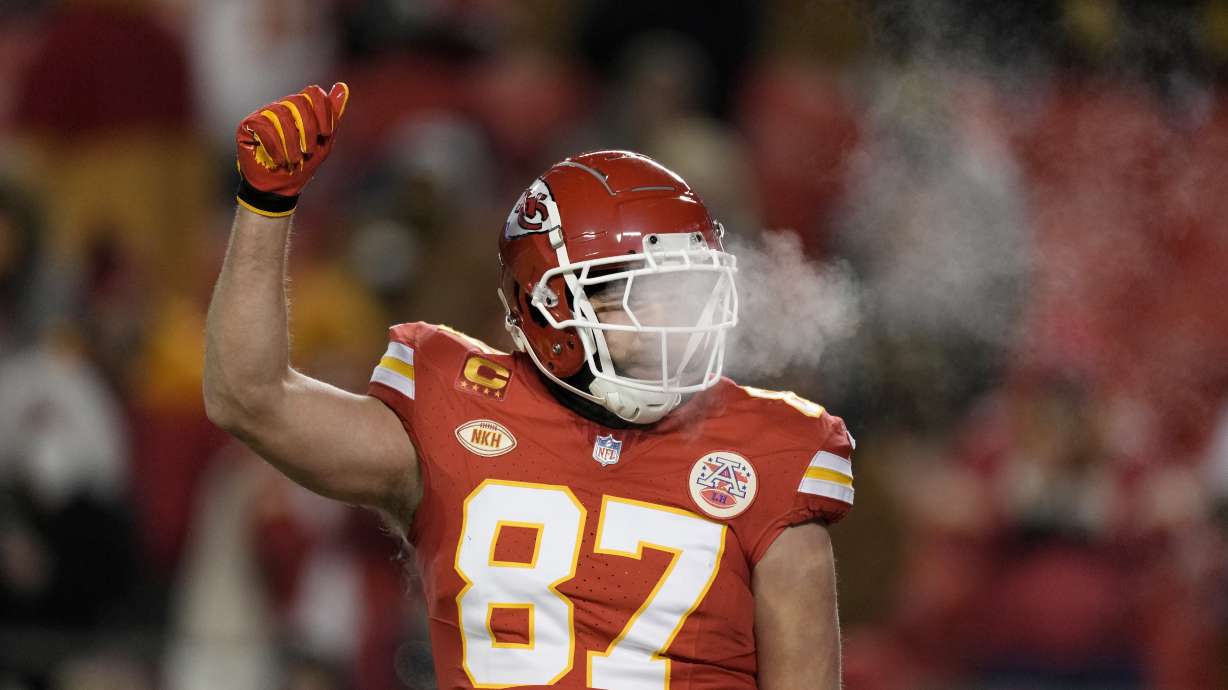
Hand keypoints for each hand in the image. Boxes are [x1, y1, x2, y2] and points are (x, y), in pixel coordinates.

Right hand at [235, 82, 349, 215]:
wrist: (280, 188)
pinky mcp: (248, 125)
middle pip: (297, 100)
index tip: (326, 134)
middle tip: (309, 150)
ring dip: (291, 142)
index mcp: (300, 108)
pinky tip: (279, 160)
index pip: (313, 93)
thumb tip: (342, 86)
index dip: (323, 112)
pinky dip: (274, 146)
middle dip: (308, 128)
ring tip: (294, 160)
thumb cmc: (303, 164)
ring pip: (280, 114)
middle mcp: (281, 106)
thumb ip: (333, 115)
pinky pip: (262, 126)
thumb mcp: (324, 142)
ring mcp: (263, 114)